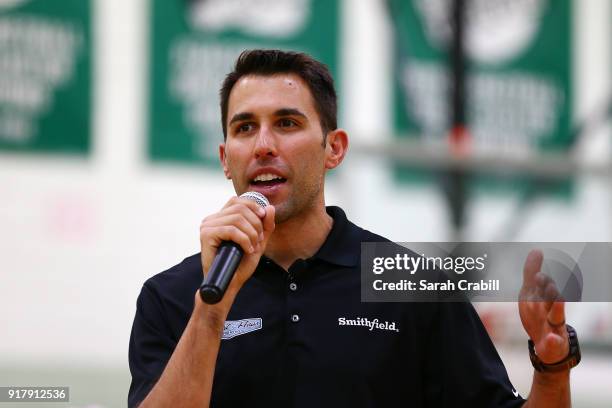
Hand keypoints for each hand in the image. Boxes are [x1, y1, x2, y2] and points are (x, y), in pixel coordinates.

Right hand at [199, 196, 274, 294]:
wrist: (229, 283)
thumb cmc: (240, 264)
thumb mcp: (258, 242)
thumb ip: (265, 225)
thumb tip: (270, 207)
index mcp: (221, 218)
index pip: (237, 200)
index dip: (253, 205)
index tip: (263, 216)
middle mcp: (212, 219)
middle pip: (240, 208)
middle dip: (255, 223)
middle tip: (258, 240)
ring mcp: (207, 226)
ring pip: (237, 219)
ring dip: (251, 233)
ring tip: (253, 246)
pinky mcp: (206, 235)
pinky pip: (231, 230)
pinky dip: (244, 240)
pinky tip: (247, 249)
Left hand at [518, 250, 568, 364]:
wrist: (547, 344)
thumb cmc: (538, 313)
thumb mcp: (531, 292)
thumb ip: (532, 272)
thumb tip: (536, 250)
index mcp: (545, 297)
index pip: (545, 285)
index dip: (542, 278)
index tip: (540, 269)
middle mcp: (552, 309)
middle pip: (552, 297)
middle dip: (550, 290)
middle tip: (547, 282)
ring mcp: (554, 326)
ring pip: (557, 315)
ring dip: (557, 307)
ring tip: (558, 297)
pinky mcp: (553, 343)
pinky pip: (554, 342)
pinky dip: (553, 340)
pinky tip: (552, 337)